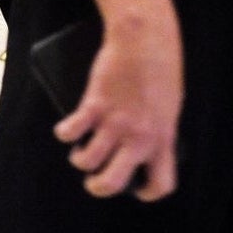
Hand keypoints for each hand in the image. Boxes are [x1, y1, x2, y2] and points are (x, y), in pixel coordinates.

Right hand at [55, 0, 182, 201]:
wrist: (144, 39)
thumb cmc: (160, 67)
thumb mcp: (169, 105)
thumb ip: (156, 128)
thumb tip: (138, 144)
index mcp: (163, 139)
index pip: (161, 183)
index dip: (148, 192)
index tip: (137, 188)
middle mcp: (139, 137)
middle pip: (113, 182)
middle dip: (98, 187)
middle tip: (94, 182)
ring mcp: (115, 123)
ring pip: (86, 160)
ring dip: (79, 159)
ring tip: (79, 153)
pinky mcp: (94, 105)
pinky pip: (70, 131)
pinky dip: (64, 133)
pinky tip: (65, 130)